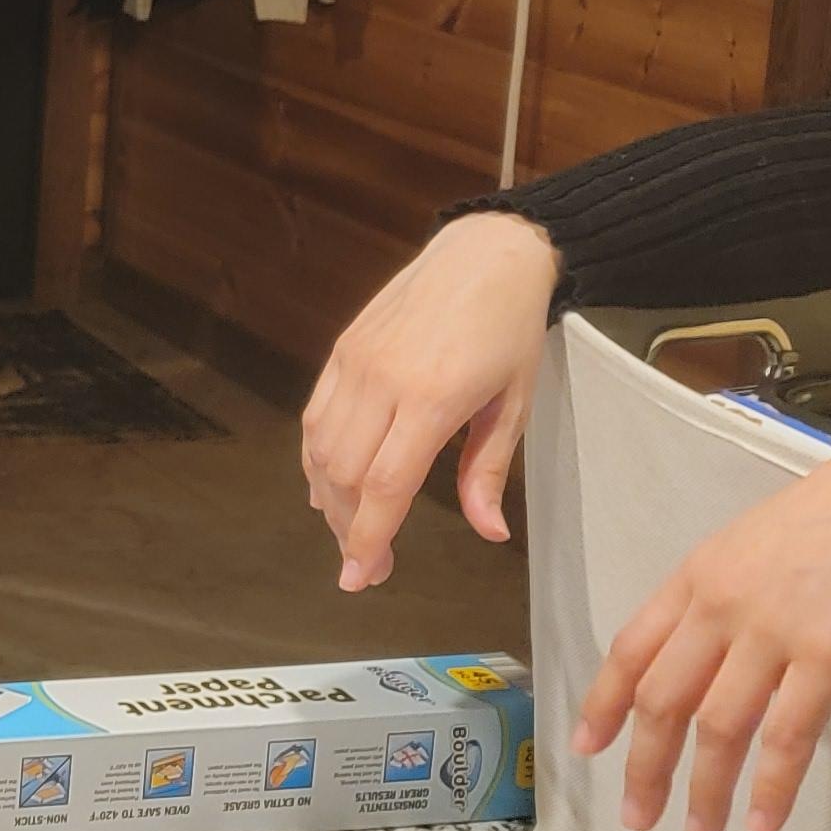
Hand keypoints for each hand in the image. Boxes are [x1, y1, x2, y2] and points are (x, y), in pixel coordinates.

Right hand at [301, 211, 559, 589]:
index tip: (361, 577)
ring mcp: (355, 361)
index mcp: (431, 397)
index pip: (385, 485)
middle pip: (344, 474)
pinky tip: (328, 483)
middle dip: (347, 529)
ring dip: (328, 498)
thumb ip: (487, 471)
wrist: (485, 254)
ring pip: (320, 447)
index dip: (368, 538)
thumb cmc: (510, 329)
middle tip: (366, 565)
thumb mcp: (515, 404)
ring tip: (349, 530)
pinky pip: (315, 416)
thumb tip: (488, 533)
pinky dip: (316, 458)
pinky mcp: (343, 349)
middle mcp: (382, 379)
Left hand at [572, 431, 830, 830]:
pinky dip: (770, 787)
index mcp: (697, 577)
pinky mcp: (829, 661)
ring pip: (717, 727)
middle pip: (663, 698)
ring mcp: (772, 635)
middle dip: (644, 765)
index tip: (587, 746)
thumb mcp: (752, 545)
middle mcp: (720, 608)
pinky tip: (763, 824)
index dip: (605, 703)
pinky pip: (786, 737)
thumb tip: (713, 659)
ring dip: (704, 790)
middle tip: (637, 816)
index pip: (632, 649)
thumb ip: (723, 599)